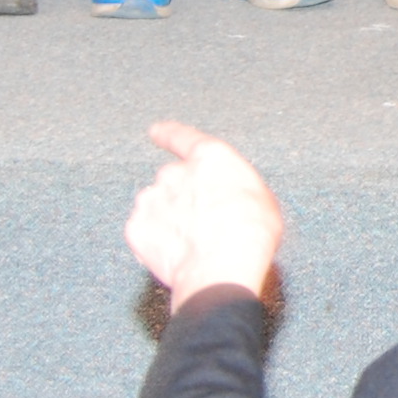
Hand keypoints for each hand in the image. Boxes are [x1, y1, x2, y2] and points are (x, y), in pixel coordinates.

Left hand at [127, 118, 284, 303]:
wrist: (222, 266)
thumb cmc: (250, 232)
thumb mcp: (261, 199)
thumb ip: (235, 187)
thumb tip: (232, 197)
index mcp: (208, 157)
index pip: (182, 137)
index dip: (169, 134)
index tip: (156, 131)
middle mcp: (175, 172)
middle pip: (173, 179)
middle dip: (183, 196)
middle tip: (202, 221)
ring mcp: (152, 200)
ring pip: (156, 206)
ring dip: (168, 218)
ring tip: (192, 242)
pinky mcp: (136, 228)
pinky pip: (143, 231)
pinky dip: (155, 240)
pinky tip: (175, 253)